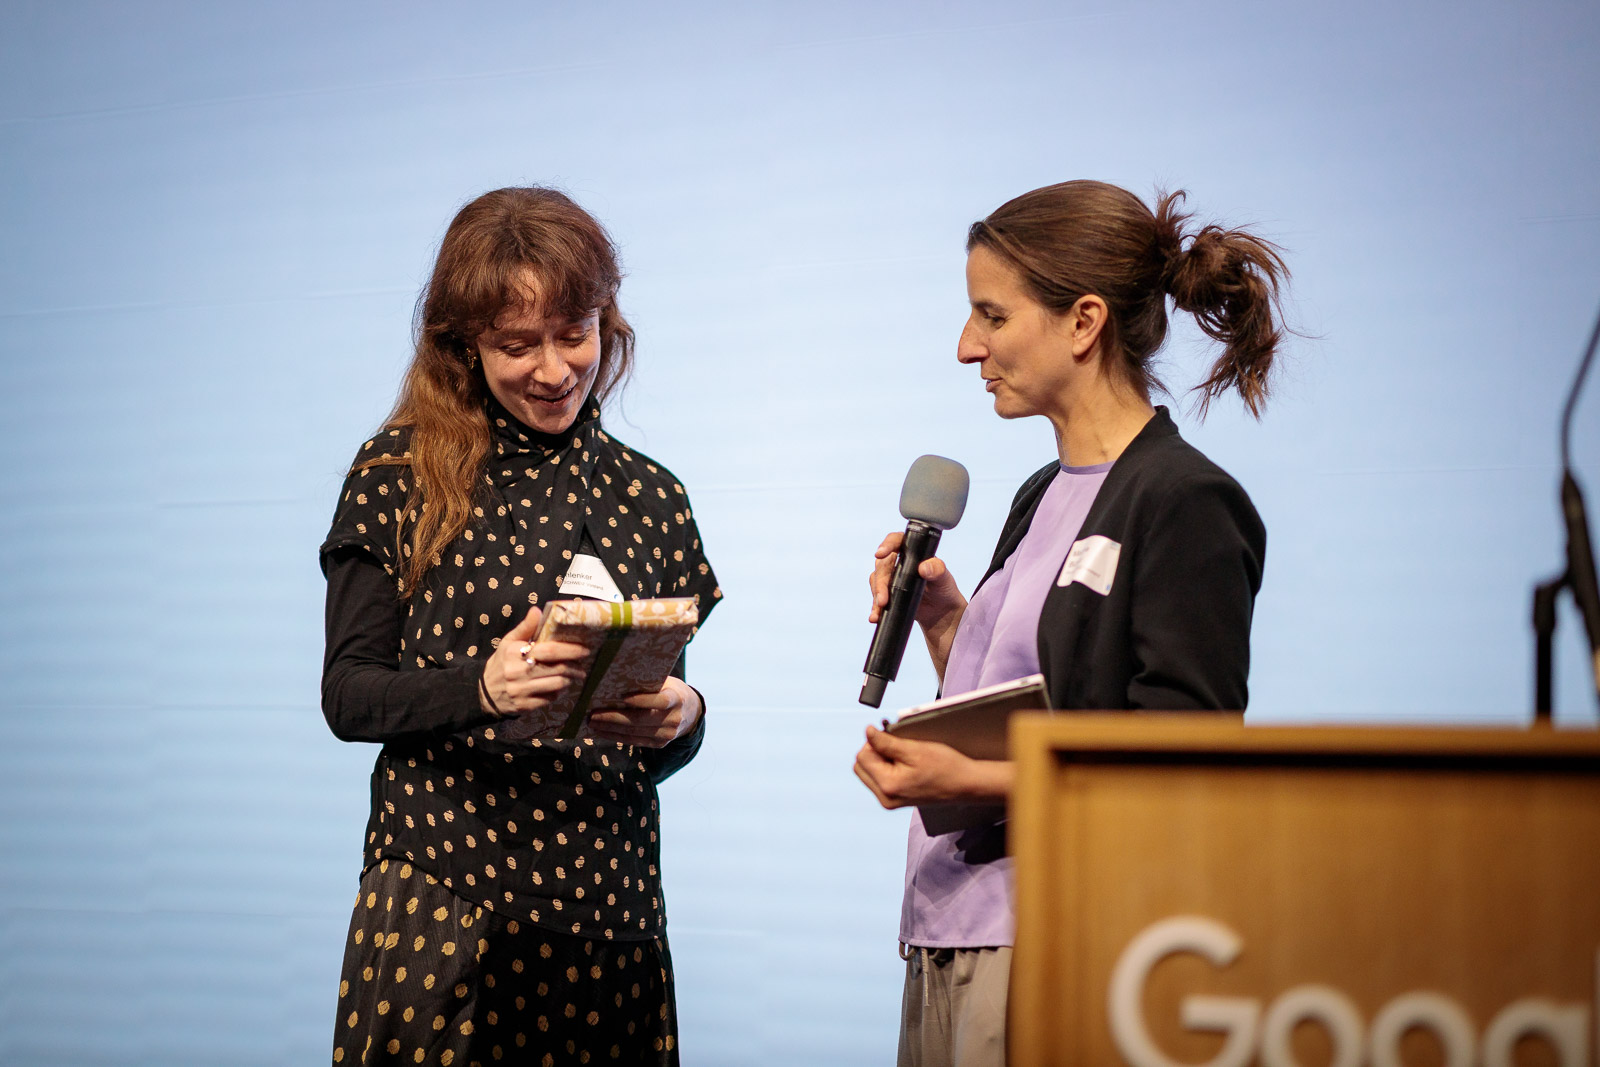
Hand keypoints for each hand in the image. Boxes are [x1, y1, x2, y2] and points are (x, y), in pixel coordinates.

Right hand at [480, 606, 590, 732]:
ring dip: (569, 679)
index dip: (570, 650)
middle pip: (557, 668)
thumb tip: (537, 610)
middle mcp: (518, 672)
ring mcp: (521, 690)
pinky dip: (558, 692)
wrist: (484, 693)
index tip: (584, 649)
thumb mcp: (508, 642)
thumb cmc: (501, 664)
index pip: (549, 650)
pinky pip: (550, 698)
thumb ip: (525, 627)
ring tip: (573, 675)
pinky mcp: (525, 706)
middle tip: (582, 664)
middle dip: (575, 666)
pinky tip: (558, 687)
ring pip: (557, 684)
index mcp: (515, 653)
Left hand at [586, 677, 701, 747]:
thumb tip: (615, 679)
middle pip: (641, 720)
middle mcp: (673, 719)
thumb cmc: (670, 690)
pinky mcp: (659, 744)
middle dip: (614, 718)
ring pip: (635, 733)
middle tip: (593, 715)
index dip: (642, 700)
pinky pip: (635, 742)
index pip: (659, 701)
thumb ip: (647, 683)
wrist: (690, 712)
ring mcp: (667, 735)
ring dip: (610, 729)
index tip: (622, 697)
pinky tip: (602, 731)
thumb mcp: (665, 682)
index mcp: (676, 699)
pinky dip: (616, 737)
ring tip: (592, 723)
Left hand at [852, 725, 1011, 808]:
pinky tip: (904, 761)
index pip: (863, 756)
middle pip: (862, 765)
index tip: (891, 735)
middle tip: (896, 743)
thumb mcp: (914, 749)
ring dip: (881, 758)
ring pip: (870, 771)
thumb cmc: (946, 767)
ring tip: (902, 753)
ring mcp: (890, 800)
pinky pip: (880, 778)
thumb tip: (867, 732)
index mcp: (888, 786)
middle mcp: (886, 797)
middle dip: (874, 750)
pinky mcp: (896, 799)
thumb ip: (886, 742)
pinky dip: (887, 766)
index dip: (874, 741)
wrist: (966, 784)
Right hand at [869, 531, 967, 676]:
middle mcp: (899, 562)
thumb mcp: (944, 579)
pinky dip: (875, 607)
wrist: (941, 612)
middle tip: (883, 598)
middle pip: (883, 565)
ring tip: (880, 608)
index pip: (897, 541)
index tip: (880, 553)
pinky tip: (875, 616)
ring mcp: (892, 577)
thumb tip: (924, 567)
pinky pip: (877, 596)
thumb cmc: (944, 589)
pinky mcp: (888, 592)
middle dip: (880, 582)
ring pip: (877, 580)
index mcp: (912, 552)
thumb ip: (937, 570)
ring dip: (876, 595)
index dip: (887, 544)